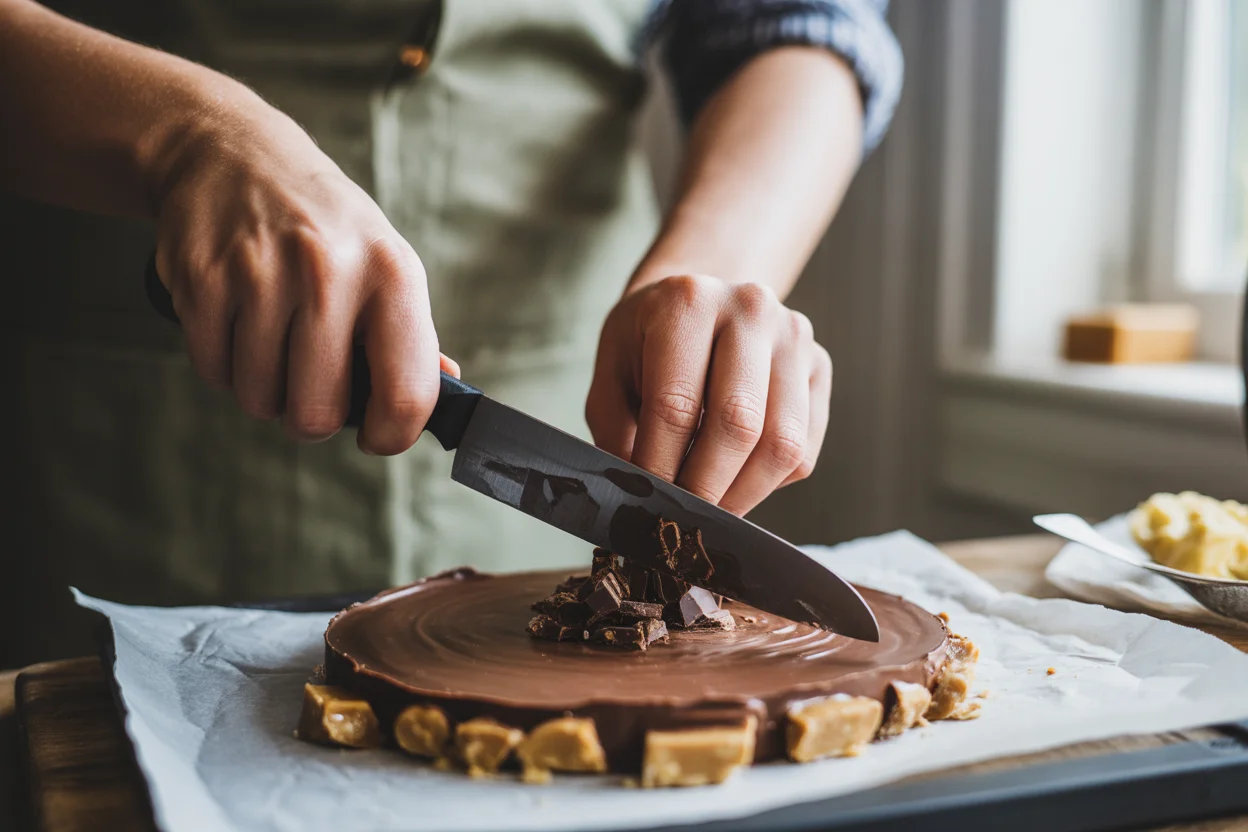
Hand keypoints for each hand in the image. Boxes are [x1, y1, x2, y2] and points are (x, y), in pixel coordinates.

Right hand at [152, 104, 448, 453]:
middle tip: (309, 382)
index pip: (404, 394)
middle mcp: (330, 270)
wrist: (233, 152)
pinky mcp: (202, 277)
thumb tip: (448, 390)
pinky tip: (237, 323)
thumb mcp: (383, 262)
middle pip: (318, 413)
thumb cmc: (324, 226)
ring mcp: (261, 273)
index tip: (375, 435)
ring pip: (260, 398)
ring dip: (264, 388)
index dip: (390, 435)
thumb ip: (412, 334)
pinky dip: (224, 364)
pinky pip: (213, 370)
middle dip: (312, 415)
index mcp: (392, 273)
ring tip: (272, 340)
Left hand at [586, 274, 832, 515]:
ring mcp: (794, 338)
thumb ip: (617, 431)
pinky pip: (804, 449)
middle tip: (682, 517)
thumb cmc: (647, 342)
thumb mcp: (611, 373)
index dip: (660, 465)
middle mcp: (751, 310)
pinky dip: (770, 483)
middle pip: (738, 423)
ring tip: (710, 509)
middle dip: (706, 487)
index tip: (648, 501)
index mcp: (688, 303)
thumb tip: (641, 495)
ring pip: (782, 443)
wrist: (698, 300)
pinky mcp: (819, 368)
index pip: (675, 404)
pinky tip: (737, 482)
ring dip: (743, 494)